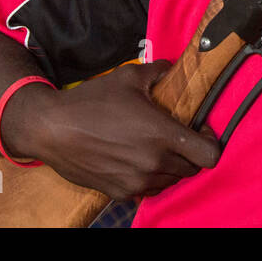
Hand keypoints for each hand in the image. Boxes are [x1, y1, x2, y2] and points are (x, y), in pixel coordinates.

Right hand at [5, 61, 221, 201]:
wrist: (51, 129)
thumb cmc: (90, 101)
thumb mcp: (128, 76)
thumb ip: (158, 71)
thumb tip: (172, 68)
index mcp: (162, 135)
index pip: (209, 155)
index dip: (210, 142)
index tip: (200, 130)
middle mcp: (154, 162)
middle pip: (192, 168)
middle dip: (190, 152)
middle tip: (178, 136)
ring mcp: (137, 181)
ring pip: (171, 180)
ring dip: (171, 166)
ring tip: (157, 147)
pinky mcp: (120, 192)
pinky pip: (149, 189)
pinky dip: (151, 177)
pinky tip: (139, 159)